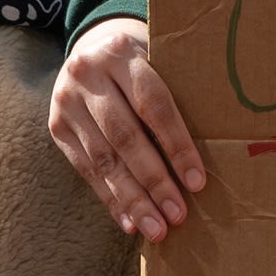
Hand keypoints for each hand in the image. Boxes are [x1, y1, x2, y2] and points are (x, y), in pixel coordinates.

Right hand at [48, 17, 209, 242]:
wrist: (91, 47)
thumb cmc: (142, 62)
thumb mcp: (159, 60)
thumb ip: (179, 91)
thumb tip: (219, 147)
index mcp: (122, 52)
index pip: (154, 104)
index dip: (177, 145)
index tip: (196, 182)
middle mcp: (89, 74)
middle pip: (126, 136)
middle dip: (154, 180)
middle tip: (177, 214)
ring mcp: (67, 101)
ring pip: (103, 158)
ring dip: (132, 199)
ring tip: (156, 228)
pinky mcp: (57, 126)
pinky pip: (85, 169)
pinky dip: (110, 199)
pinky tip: (130, 222)